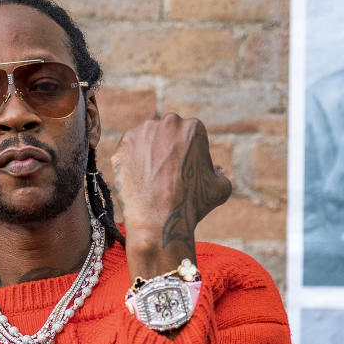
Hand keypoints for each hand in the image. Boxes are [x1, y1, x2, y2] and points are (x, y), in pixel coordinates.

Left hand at [111, 114, 230, 279]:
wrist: (159, 221)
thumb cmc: (191, 205)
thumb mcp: (220, 189)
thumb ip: (220, 174)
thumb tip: (216, 170)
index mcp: (193, 128)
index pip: (190, 136)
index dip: (188, 154)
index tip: (183, 170)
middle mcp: (168, 123)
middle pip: (168, 134)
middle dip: (167, 150)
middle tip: (166, 174)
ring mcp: (143, 131)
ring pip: (147, 140)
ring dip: (149, 153)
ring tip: (151, 178)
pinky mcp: (124, 144)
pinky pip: (129, 150)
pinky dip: (132, 161)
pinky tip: (138, 178)